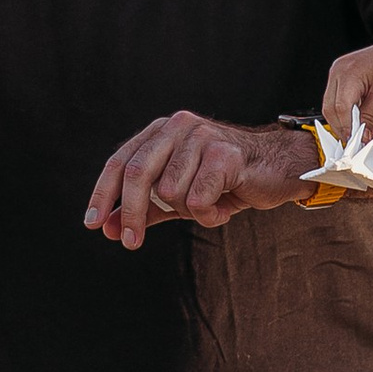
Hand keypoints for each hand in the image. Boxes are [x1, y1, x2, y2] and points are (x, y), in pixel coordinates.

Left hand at [83, 112, 311, 251]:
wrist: (279, 171)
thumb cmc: (226, 181)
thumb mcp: (180, 195)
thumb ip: (145, 208)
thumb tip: (109, 228)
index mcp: (162, 131)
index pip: (121, 161)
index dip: (103, 193)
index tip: (93, 224)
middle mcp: (177, 126)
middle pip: (137, 174)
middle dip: (131, 213)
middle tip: (130, 244)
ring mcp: (201, 136)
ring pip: (171, 193)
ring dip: (189, 212)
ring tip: (211, 206)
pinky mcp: (224, 154)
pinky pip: (198, 200)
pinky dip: (209, 214)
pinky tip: (225, 206)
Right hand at [320, 32, 372, 142]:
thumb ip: (370, 118)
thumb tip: (361, 138)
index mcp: (349, 71)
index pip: (340, 107)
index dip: (348, 128)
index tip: (357, 143)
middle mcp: (338, 69)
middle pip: (330, 107)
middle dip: (342, 127)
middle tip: (356, 142)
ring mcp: (337, 71)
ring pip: (329, 105)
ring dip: (341, 120)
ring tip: (357, 133)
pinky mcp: (339, 74)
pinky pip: (334, 98)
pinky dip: (342, 111)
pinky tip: (355, 120)